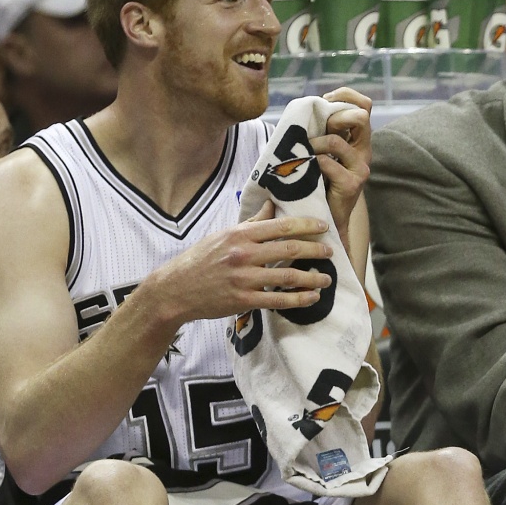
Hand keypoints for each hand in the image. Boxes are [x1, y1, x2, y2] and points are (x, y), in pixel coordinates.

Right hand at [147, 201, 334, 326]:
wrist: (175, 289)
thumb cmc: (201, 259)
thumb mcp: (224, 235)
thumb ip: (252, 222)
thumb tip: (272, 204)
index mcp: (241, 234)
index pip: (280, 225)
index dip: (306, 225)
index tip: (324, 226)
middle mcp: (244, 254)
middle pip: (289, 249)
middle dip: (315, 249)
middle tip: (331, 252)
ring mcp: (244, 278)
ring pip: (288, 276)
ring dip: (312, 277)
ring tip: (326, 278)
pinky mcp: (243, 300)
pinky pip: (278, 300)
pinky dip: (298, 299)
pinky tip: (312, 298)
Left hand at [315, 88, 371, 249]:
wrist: (326, 217)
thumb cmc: (319, 181)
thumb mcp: (323, 150)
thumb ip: (323, 130)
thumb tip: (307, 108)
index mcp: (359, 139)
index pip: (364, 105)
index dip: (345, 95)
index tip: (325, 100)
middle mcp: (364, 151)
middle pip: (361, 116)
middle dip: (334, 117)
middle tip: (319, 130)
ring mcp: (360, 168)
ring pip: (335, 141)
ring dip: (313, 144)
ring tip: (304, 154)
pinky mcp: (352, 184)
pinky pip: (327, 163)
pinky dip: (312, 163)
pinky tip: (306, 171)